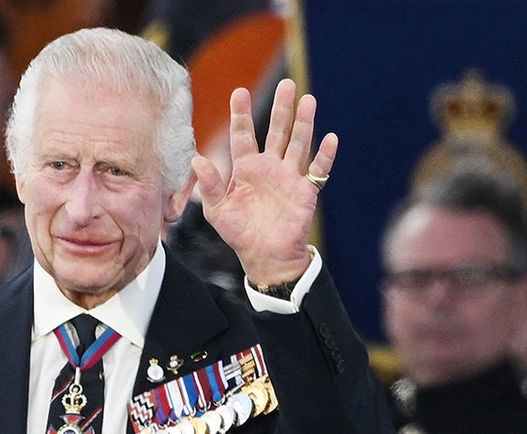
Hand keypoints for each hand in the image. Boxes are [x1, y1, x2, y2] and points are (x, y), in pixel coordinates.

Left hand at [192, 79, 337, 286]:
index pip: (243, 135)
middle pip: (277, 130)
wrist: (265, 256)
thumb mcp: (217, 210)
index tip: (239, 92)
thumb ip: (209, 185)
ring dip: (304, 123)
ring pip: (298, 143)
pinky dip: (324, 155)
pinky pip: (317, 169)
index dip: (241, 114)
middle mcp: (269, 166)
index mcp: (245, 168)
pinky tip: (330, 138)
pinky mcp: (305, 190)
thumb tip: (196, 159)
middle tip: (286, 84)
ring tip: (308, 100)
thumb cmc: (239, 233)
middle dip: (281, 108)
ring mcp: (289, 176)